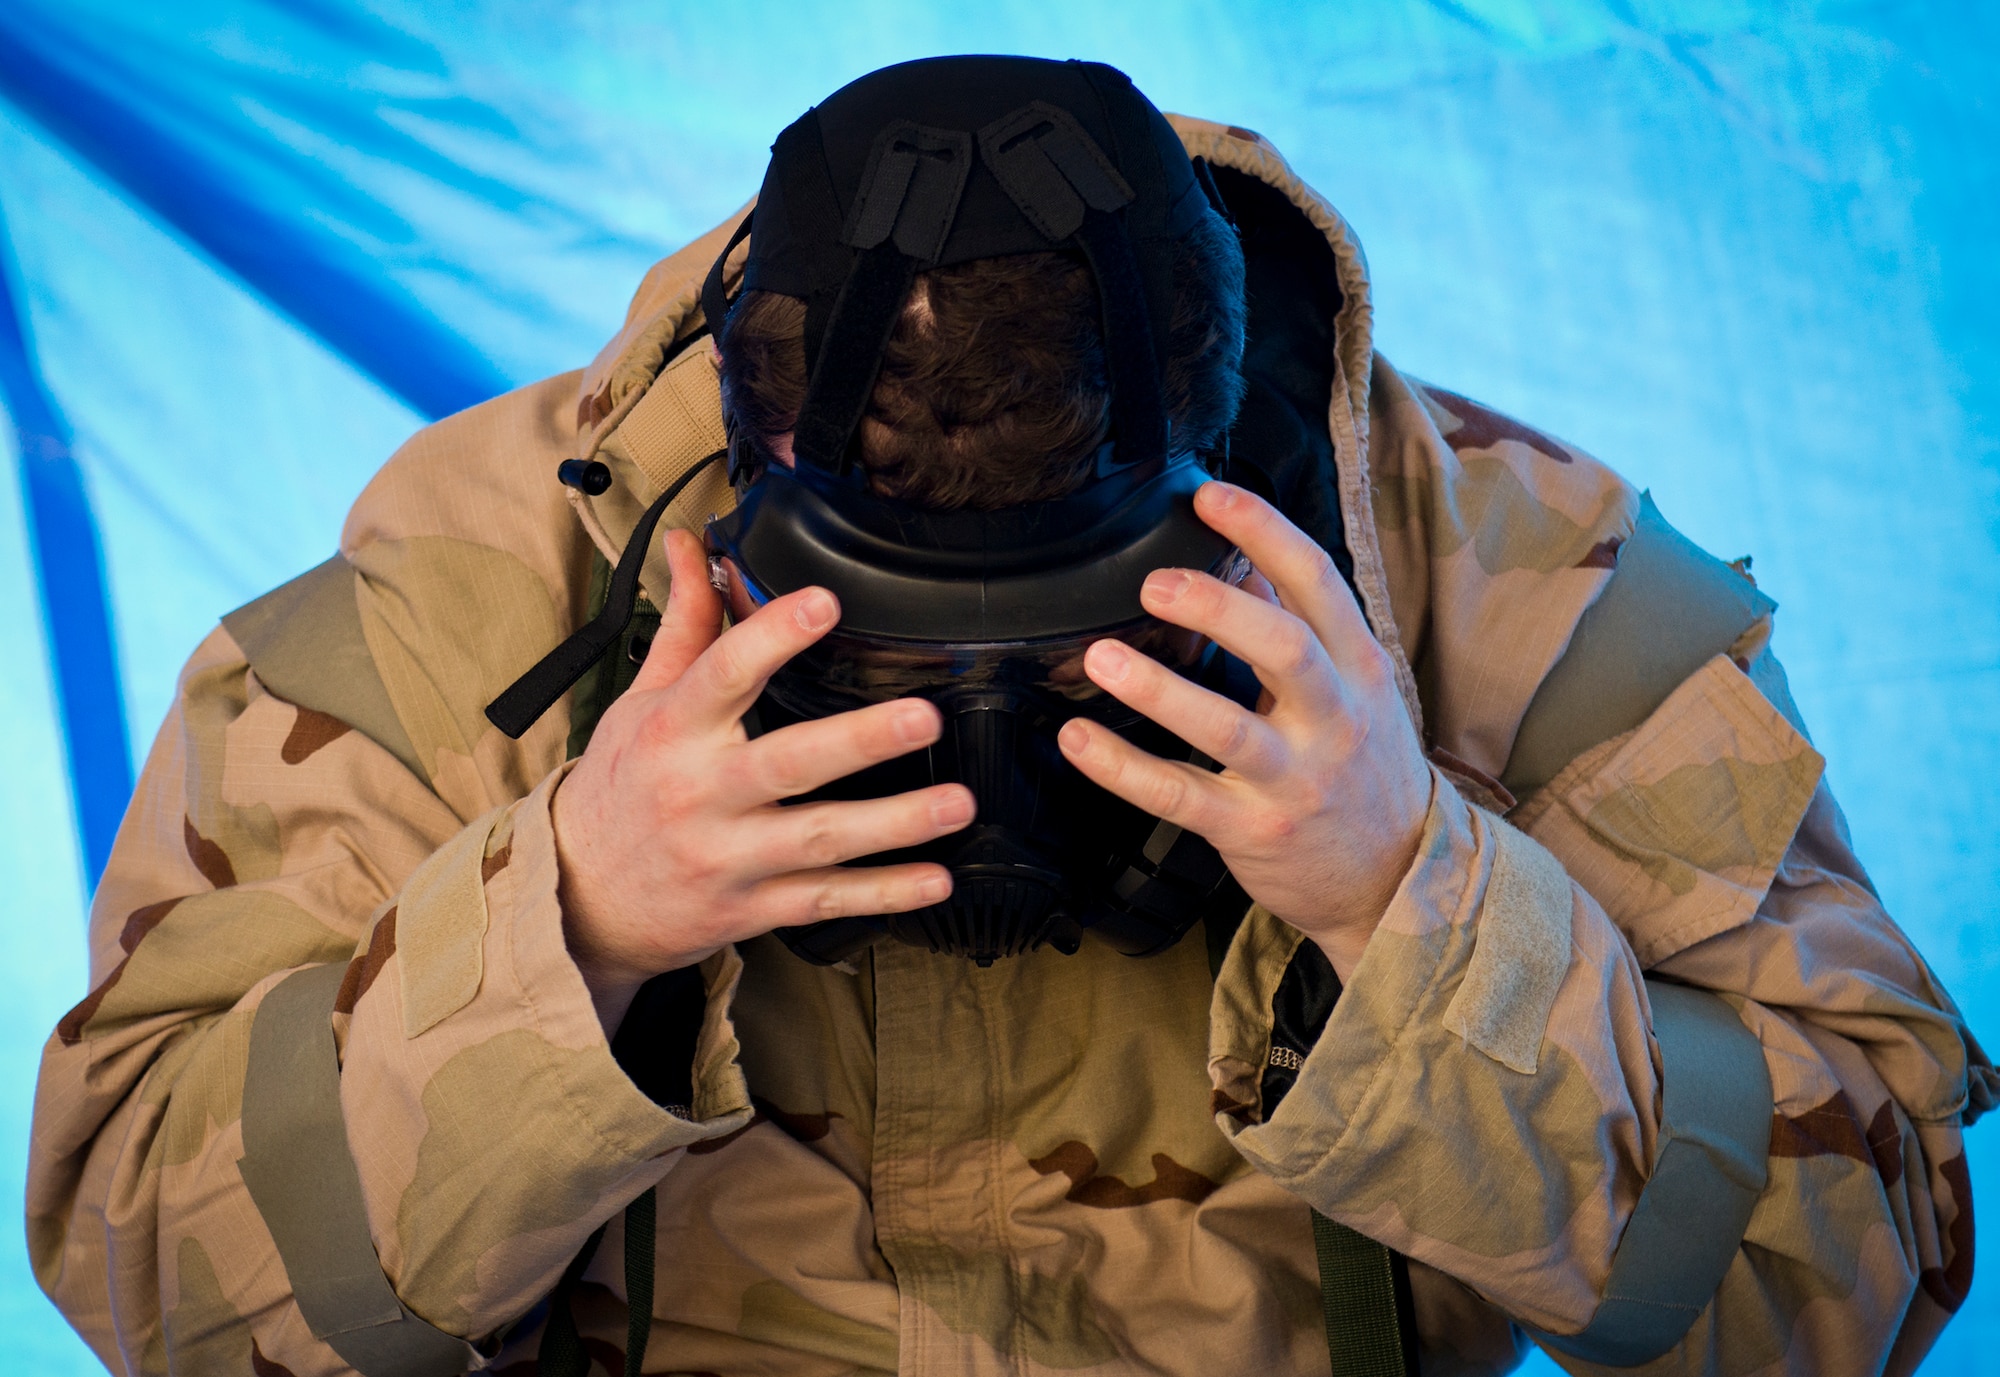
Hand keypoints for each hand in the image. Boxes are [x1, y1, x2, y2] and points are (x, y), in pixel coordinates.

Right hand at [552, 529, 973, 1033]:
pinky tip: (936, 878)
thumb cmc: (620, 787)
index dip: (772, 636)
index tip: (823, 602)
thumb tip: (694, 545)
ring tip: (958, 802)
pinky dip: (883, 894)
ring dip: (895, 823)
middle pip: (787, 763)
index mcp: (672, 730)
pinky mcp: (750, 907)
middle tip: (924, 717)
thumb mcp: (640, 701)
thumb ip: (685, 624)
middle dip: (859, 741)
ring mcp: (728, 857)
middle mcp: (700, 793)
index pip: (722, 673)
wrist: (578, 900)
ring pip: (820, 839)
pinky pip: (825, 900)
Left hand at [1056, 482, 1431, 980]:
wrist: (1397, 881)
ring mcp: (1294, 779)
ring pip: (1226, 726)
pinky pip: (1179, 795)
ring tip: (1100, 656)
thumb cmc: (1364, 771)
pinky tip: (1078, 740)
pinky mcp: (1252, 830)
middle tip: (1152, 583)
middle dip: (1218, 608)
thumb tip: (1243, 555)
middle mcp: (1334, 719)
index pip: (1317, 582)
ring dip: (1158, 689)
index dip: (1264, 530)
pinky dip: (1123, 768)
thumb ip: (1298, 624)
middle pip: (1283, 647)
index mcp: (1358, 668)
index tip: (1208, 496)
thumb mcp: (1354, 690)